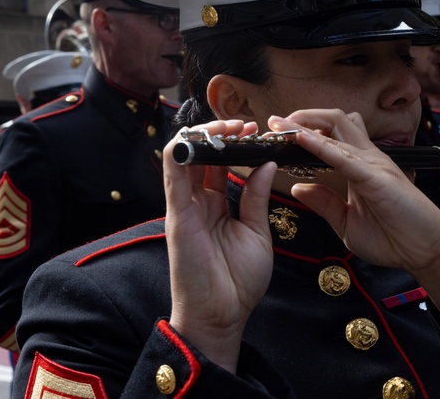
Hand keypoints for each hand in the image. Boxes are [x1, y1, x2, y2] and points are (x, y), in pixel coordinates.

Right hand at [164, 120, 275, 372]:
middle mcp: (198, 200)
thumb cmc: (238, 280)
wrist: (222, 315)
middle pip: (202, 154)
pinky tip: (198, 137)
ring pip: (185, 156)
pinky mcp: (177, 214)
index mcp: (217, 203)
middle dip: (221, 132)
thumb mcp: (256, 231)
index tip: (257, 131)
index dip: (236, 142)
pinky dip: (182, 151)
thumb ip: (256, 197)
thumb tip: (267, 164)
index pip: (220, 162)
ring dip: (205, 135)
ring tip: (230, 127)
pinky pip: (173, 175)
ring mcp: (185, 205)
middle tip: (246, 124)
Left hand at [269, 110, 439, 274]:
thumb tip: (298, 187)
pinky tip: (301, 140)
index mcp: (360, 167)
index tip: (276, 134)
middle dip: (302, 116)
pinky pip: (344, 156)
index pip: (330, 134)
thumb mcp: (347, 222)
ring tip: (279, 125)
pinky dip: (321, 145)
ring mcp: (373, 164)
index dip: (304, 129)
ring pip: (339, 128)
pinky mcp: (377, 178)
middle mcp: (367, 158)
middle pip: (334, 120)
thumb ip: (325, 203)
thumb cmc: (395, 237)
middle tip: (273, 123)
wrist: (427, 251)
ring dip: (306, 123)